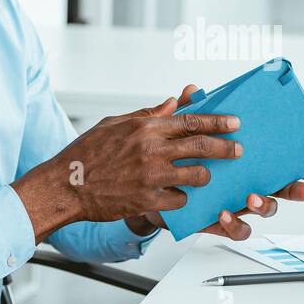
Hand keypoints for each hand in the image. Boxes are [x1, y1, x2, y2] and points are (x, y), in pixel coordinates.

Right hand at [13, 94, 240, 240]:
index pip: (191, 121)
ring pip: (196, 175)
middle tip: (238, 150)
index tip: (235, 123)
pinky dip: (181, 198)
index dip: (218, 122)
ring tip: (206, 176)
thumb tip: (172, 104)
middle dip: (226, 148)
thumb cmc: (86, 153)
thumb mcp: (115, 124)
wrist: (65, 185)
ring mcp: (151, 176)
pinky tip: (178, 196)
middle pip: (201, 146)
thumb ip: (147, 114)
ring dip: (204, 176)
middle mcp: (151, 150)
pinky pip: (179, 200)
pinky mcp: (147, 200)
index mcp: (145, 127)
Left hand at [134, 84, 303, 240]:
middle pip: (280, 187)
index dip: (300, 165)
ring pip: (262, 209)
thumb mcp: (181, 133)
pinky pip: (235, 229)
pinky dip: (234, 224)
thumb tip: (192, 90)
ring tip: (253, 197)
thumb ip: (189, 114)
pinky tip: (225, 213)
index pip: (278, 160)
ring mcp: (236, 203)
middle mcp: (247, 182)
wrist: (149, 188)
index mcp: (246, 161)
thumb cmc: (175, 158)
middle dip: (295, 188)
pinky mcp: (218, 221)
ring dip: (264, 205)